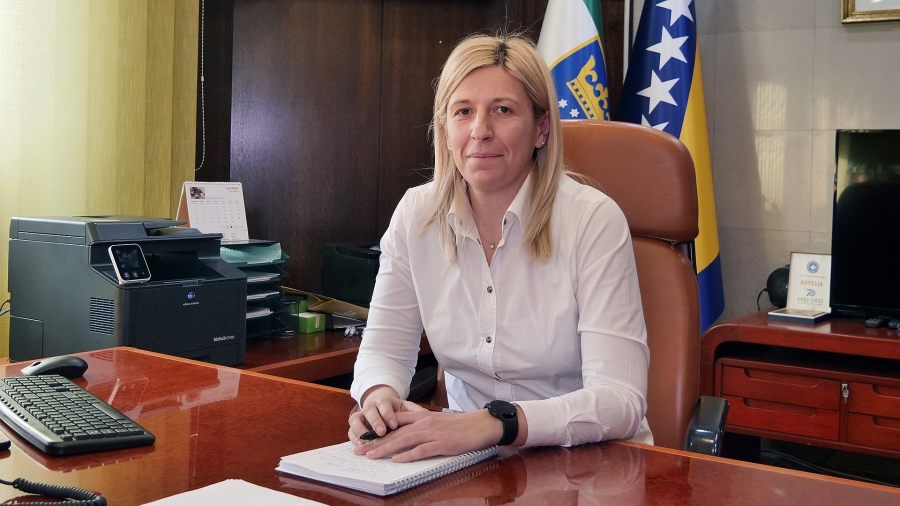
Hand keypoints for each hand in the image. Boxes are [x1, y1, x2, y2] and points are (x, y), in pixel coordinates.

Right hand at [348, 385, 425, 443]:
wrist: (383, 408)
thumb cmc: (398, 411)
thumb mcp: (407, 408)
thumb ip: (415, 411)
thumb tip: (427, 415)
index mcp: (384, 401)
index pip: (384, 405)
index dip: (388, 415)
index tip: (394, 425)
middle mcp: (370, 406)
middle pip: (369, 411)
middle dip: (375, 422)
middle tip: (381, 433)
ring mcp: (361, 415)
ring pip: (355, 420)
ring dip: (360, 431)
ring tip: (367, 442)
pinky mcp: (355, 426)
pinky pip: (350, 431)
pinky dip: (354, 439)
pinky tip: (361, 446)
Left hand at [352, 408, 503, 462]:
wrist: (480, 424)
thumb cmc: (460, 426)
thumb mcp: (437, 422)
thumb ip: (421, 427)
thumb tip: (405, 439)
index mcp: (422, 417)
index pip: (395, 424)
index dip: (378, 432)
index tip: (363, 439)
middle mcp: (424, 423)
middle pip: (395, 433)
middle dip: (375, 442)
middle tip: (359, 450)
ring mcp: (433, 433)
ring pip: (404, 440)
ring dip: (386, 448)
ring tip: (371, 455)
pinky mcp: (442, 444)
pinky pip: (422, 450)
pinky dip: (409, 455)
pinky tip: (397, 460)